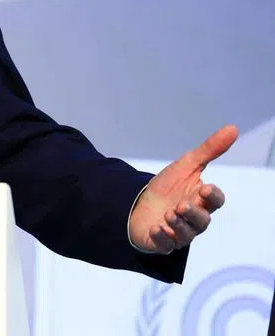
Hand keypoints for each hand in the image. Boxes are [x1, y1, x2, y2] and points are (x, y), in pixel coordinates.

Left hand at [128, 124, 236, 252]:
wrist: (139, 203)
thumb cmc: (168, 187)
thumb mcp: (186, 165)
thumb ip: (209, 150)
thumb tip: (233, 128)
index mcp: (201, 200)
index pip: (215, 201)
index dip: (213, 196)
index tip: (205, 188)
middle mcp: (193, 219)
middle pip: (202, 220)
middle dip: (193, 213)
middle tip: (181, 205)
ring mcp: (178, 232)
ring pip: (185, 234)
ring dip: (178, 225)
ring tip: (168, 214)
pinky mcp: (161, 242)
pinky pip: (165, 246)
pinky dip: (162, 238)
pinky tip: (156, 229)